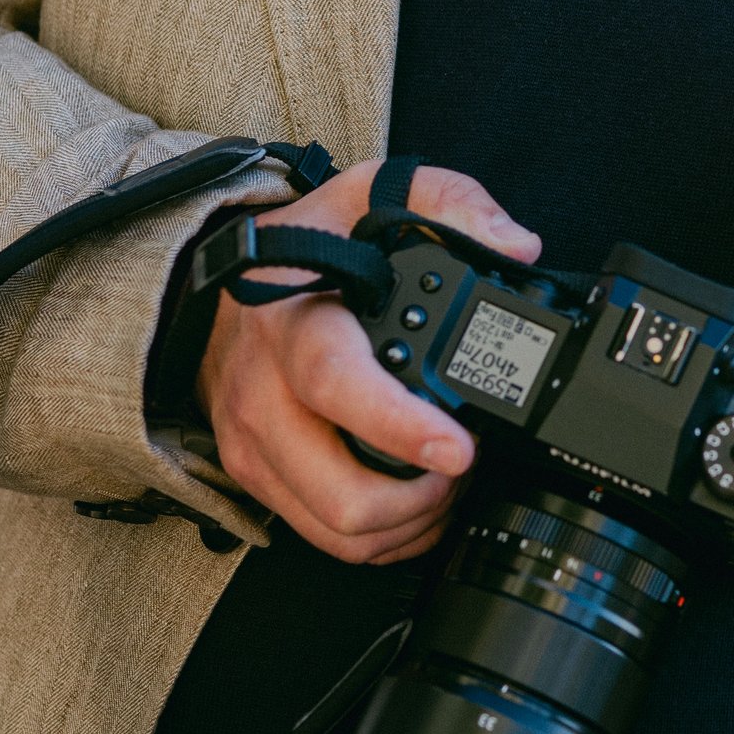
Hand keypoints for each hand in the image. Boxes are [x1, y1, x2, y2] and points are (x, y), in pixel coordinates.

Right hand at [198, 158, 538, 564]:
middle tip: (464, 465)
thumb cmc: (303, 246)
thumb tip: (516, 246)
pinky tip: (412, 503)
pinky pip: (322, 538)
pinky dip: (380, 538)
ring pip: (336, 532)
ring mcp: (253, 444)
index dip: (399, 427)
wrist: (217, 287)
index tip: (460, 448)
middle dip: (421, 500)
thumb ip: (449, 203)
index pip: (336, 384)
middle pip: (339, 492)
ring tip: (445, 484)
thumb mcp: (370, 195)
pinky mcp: (254, 477)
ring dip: (406, 525)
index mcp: (295, 323)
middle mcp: (264, 393)